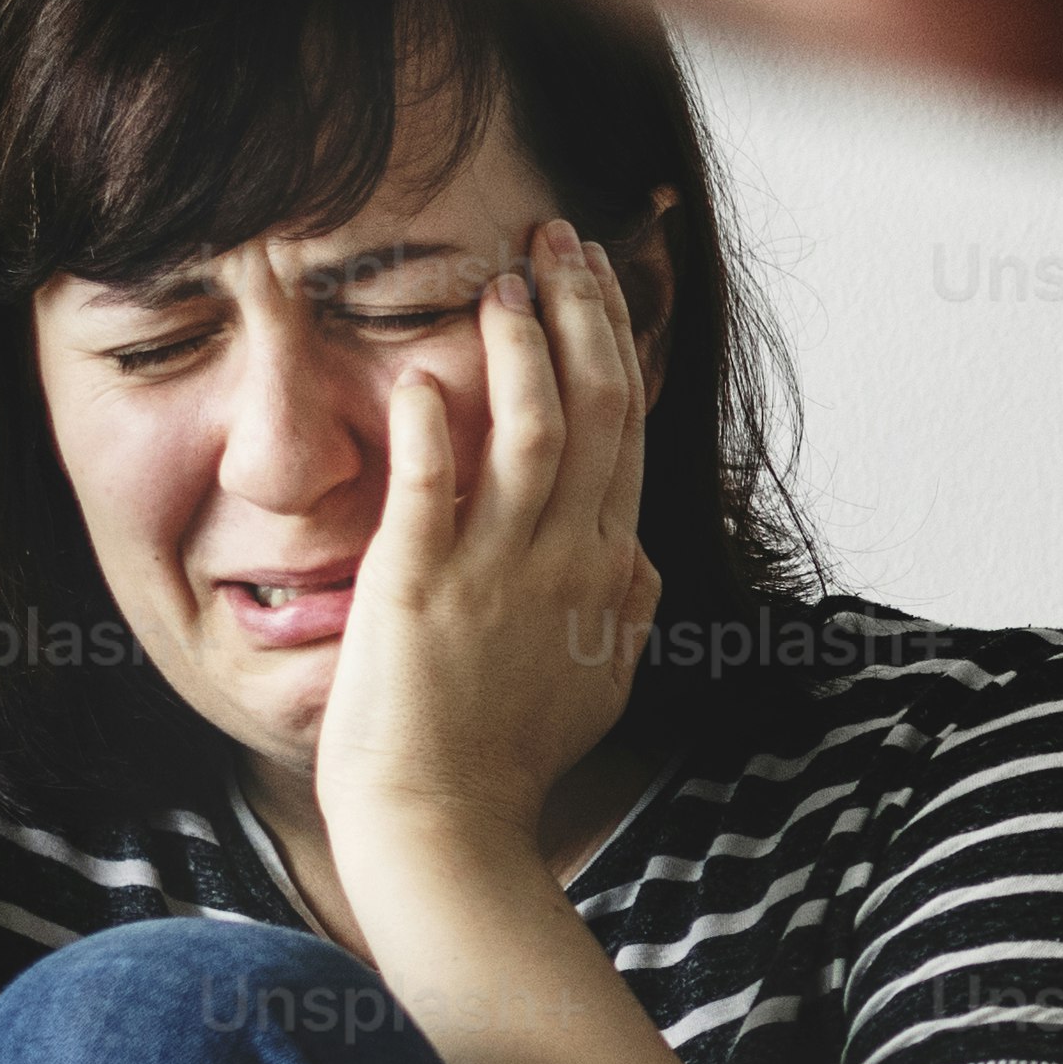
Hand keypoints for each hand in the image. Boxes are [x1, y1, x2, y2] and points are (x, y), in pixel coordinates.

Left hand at [317, 214, 661, 877]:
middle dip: (580, 309)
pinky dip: (434, 425)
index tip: (594, 280)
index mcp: (609, 569)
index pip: (627, 429)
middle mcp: (566, 557)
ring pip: (533, 428)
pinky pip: (434, 487)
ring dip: (522, 344)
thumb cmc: (509, 759)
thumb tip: (642, 553)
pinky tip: (427, 372)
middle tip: (558, 236)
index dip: (613, 340)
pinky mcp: (420, 586)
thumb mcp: (599, 680)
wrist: (447, 828)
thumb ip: (626, 607)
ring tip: (506, 276)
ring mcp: (496, 570)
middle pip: (596, 406)